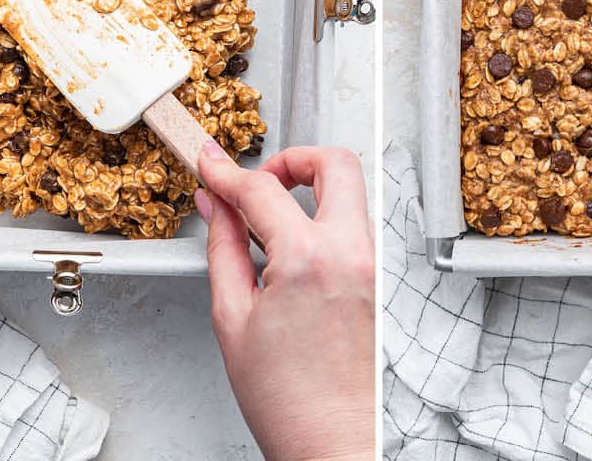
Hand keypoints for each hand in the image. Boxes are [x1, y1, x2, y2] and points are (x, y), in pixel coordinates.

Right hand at [198, 143, 373, 460]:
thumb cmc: (287, 401)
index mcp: (308, 260)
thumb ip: (223, 248)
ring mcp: (372, 264)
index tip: (212, 164)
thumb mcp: (232, 318)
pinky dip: (324, 219)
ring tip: (271, 218)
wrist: (333, 445)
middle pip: (333, 162)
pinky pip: (354, 225)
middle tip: (259, 179)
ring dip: (310, 188)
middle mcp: (350, 252)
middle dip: (291, 159)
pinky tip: (294, 247)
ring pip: (349, 191)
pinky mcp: (379, 280)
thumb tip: (215, 206)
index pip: (262, 189)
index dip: (228, 172)